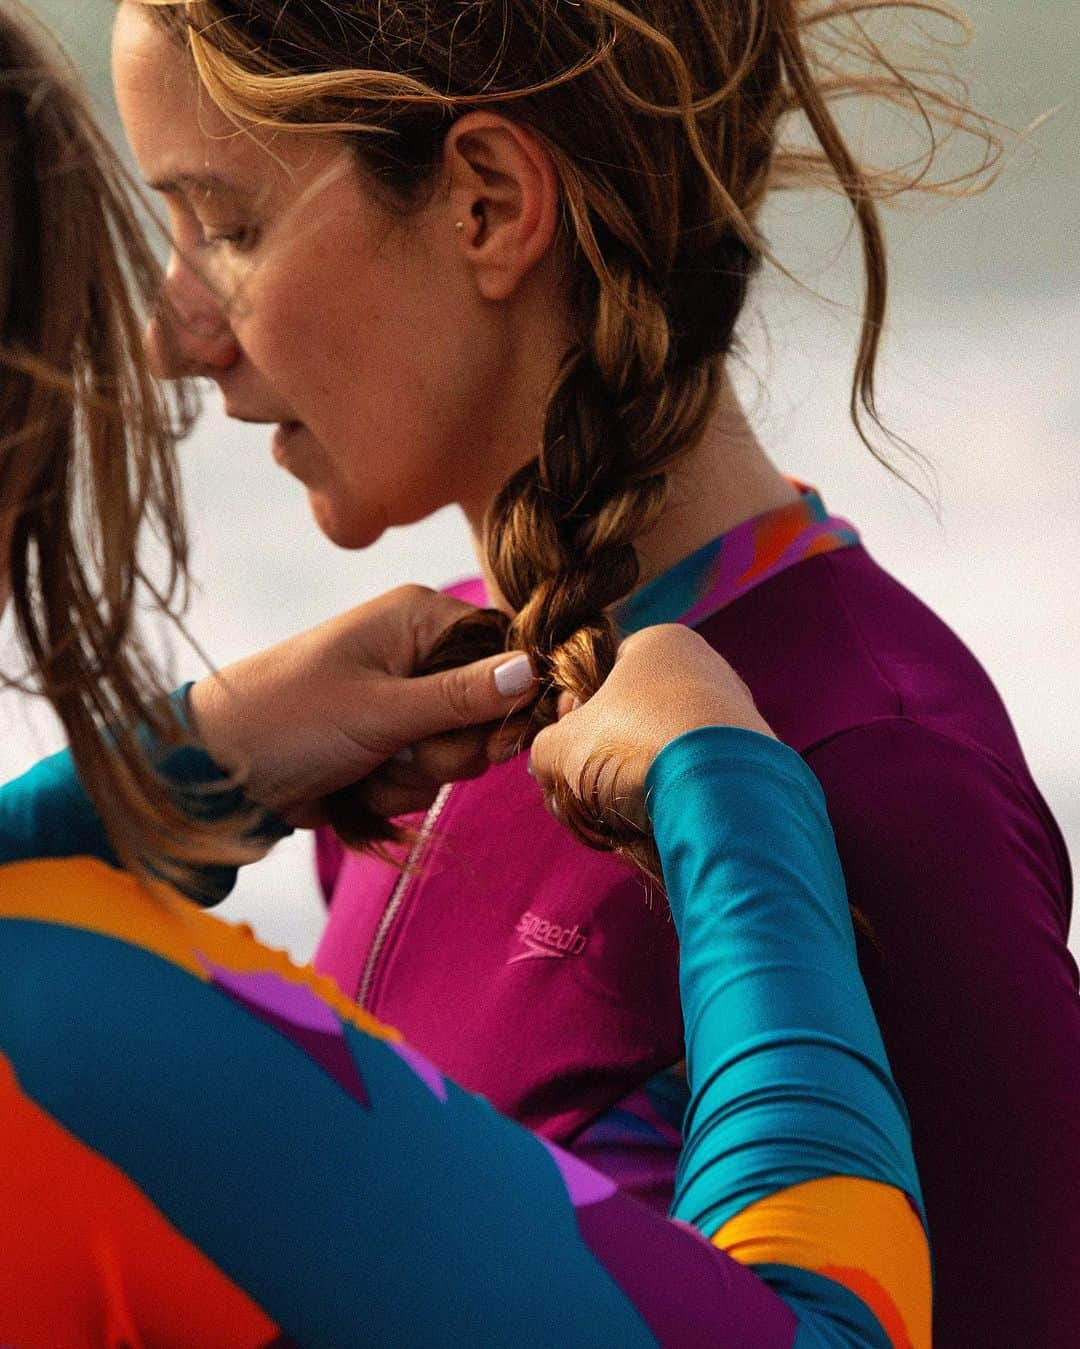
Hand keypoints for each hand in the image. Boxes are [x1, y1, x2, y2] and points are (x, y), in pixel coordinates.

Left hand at [187, 586, 534, 823]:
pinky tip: (356, 783)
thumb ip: (461, 696)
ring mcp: (404, 701)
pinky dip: (396, 790)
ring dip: (417, 776)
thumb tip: (534, 670)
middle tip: (403, 752)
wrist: (216, 774)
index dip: (509, 699)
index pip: (504, 650)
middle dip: (449, 749)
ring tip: (365, 767)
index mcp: (417, 618)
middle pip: (487, 710)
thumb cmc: (287, 721)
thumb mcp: (380, 709)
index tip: (494, 740)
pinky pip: (428, 776)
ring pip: (459, 752)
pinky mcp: (390, 743)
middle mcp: (417, 653)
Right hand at [529, 624, 773, 835]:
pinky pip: (699, 776)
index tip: (565, 746)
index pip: (603, 670)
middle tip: (585, 789)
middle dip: (604, 756)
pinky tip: (659, 823)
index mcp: (661, 642)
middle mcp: (707, 666)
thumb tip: (545, 765)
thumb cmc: (630, 746)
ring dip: (634, 783)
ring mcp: (736, 712)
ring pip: (665, 750)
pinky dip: (675, 798)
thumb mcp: (562, 746)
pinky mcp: (756, 759)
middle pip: (635, 715)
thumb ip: (544, 750)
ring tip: (618, 814)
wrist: (717, 790)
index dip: (575, 712)